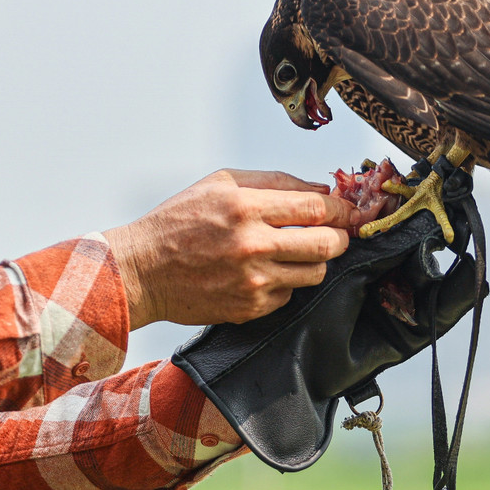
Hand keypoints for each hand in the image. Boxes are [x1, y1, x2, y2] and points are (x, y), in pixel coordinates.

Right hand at [104, 169, 356, 328]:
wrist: (142, 270)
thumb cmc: (178, 222)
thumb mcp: (219, 183)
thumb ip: (273, 182)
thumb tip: (320, 189)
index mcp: (245, 206)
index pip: (316, 208)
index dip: (341, 209)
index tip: (347, 210)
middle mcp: (252, 244)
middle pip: (327, 244)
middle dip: (340, 237)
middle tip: (336, 234)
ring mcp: (252, 280)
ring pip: (315, 273)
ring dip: (314, 261)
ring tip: (295, 252)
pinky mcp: (249, 307)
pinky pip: (289, 294)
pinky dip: (286, 282)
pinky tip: (265, 272)